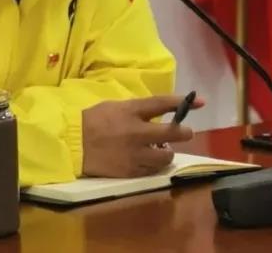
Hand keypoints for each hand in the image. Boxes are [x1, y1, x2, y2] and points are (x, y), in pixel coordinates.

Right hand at [81, 94, 203, 177]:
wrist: (72, 144)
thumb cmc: (92, 121)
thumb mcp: (115, 107)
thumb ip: (137, 110)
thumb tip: (158, 113)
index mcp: (130, 111)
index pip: (162, 103)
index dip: (183, 102)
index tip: (200, 102)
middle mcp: (136, 132)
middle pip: (172, 132)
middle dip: (183, 132)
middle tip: (184, 133)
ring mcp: (134, 153)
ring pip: (167, 155)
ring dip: (168, 152)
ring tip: (161, 149)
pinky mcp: (131, 171)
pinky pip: (153, 170)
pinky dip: (155, 164)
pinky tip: (149, 160)